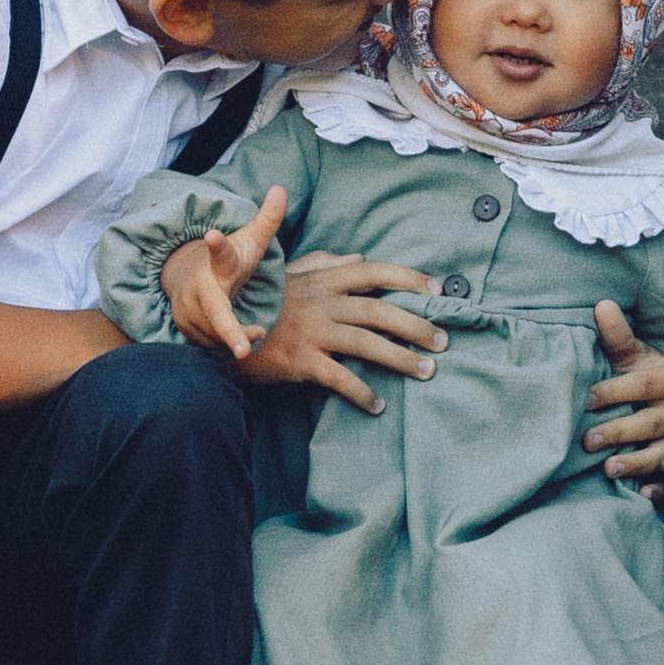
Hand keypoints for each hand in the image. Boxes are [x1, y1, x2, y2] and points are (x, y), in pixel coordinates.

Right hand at [160, 186, 286, 358]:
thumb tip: (281, 188)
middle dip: (229, 331)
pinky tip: (235, 340)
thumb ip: (267, 220)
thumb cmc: (228, 262)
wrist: (186, 277)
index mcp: (220, 263)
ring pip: (220, 335)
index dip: (217, 244)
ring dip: (239, 338)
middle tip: (242, 350)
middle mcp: (200, 287)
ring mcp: (189, 309)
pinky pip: (212, 347)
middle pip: (217, 313)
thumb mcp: (249, 242)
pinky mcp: (184, 328)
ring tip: (255, 331)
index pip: (220, 252)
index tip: (212, 235)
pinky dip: (227, 346)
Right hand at [245, 250, 447, 414]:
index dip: (408, 278)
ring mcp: (312, 333)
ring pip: (367, 344)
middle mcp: (322, 304)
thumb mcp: (290, 275)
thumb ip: (324, 264)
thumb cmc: (259, 301)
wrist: (220, 326)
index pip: (374, 272)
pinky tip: (378, 406)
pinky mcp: (300, 362)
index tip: (437, 288)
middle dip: (416, 325)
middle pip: (380, 311)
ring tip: (426, 372)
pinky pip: (339, 378)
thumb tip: (357, 258)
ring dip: (401, 359)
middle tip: (443, 341)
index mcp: (323, 280)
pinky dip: (361, 393)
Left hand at [583, 299, 663, 483]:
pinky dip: (659, 490)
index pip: (643, 385)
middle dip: (618, 431)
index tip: (585, 399)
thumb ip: (618, 336)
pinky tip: (642, 496)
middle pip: (651, 422)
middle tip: (586, 440)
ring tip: (609, 469)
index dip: (614, 392)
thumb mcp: (635, 355)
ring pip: (663, 453)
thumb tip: (601, 304)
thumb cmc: (646, 377)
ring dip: (637, 463)